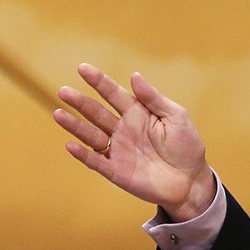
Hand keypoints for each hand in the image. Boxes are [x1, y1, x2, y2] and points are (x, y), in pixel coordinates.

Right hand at [54, 63, 215, 220]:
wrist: (191, 180)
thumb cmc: (186, 146)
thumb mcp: (176, 117)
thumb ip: (154, 99)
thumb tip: (134, 75)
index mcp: (137, 112)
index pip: (113, 93)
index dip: (98, 81)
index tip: (83, 68)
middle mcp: (122, 129)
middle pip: (96, 113)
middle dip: (80, 102)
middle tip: (63, 91)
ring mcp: (118, 149)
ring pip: (91, 135)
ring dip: (75, 125)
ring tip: (58, 114)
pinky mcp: (116, 171)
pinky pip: (96, 161)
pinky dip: (83, 155)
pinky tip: (70, 145)